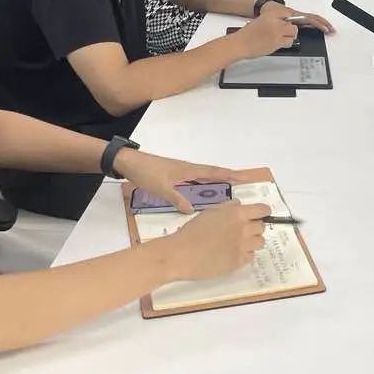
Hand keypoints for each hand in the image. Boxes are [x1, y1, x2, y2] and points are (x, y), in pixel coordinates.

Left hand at [115, 150, 264, 214]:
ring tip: (226, 188)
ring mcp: (180, 171)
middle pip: (211, 172)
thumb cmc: (148, 173)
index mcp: (188, 170)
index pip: (213, 172)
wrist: (130, 163)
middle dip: (226, 177)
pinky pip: (193, 179)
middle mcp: (187, 169)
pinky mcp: (173, 174)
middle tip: (241, 183)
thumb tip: (192, 211)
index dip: (229, 175)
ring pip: (202, 176)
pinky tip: (200, 191)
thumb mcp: (162, 189)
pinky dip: (201, 184)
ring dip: (214, 180)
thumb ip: (177, 199)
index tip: (244, 178)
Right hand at [163, 200, 269, 281]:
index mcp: (237, 214)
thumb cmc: (192, 230)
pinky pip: (251, 256)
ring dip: (252, 242)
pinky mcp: (239, 262)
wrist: (182, 254)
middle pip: (262, 227)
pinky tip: (234, 254)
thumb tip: (240, 205)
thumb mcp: (211, 212)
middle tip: (243, 231)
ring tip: (239, 243)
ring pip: (260, 242)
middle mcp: (244, 229)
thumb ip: (228, 207)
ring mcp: (243, 247)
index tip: (260, 215)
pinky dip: (246, 255)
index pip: (263, 210)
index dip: (263, 212)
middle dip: (254, 228)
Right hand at [235, 12, 296, 56]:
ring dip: (290, 36)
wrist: (240, 44)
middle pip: (292, 24)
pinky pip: (289, 42)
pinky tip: (280, 44)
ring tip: (283, 39)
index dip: (289, 20)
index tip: (288, 23)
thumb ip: (272, 21)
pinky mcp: (277, 42)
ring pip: (293, 33)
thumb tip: (282, 24)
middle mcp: (275, 22)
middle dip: (290, 29)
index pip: (287, 13)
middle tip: (285, 33)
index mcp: (270, 15)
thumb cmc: (246, 35)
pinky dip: (287, 43)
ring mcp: (277, 32)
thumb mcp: (260, 21)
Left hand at [265, 1, 333, 33]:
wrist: (263, 7)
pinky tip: (316, 28)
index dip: (320, 24)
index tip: (326, 29)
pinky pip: (307, 21)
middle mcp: (297, 14)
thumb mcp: (275, 20)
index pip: (310, 19)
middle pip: (314, 18)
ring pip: (311, 19)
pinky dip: (314, 24)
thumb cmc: (268, 12)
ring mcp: (296, 16)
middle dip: (324, 24)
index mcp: (294, 14)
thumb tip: (295, 32)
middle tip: (333, 30)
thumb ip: (284, 26)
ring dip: (321, 23)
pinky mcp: (293, 18)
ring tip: (328, 29)